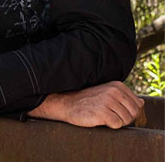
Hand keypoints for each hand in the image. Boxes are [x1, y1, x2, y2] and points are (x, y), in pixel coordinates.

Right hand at [28, 81, 143, 128]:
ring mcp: (108, 101)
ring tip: (104, 116)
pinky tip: (99, 119)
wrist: (68, 103)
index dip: (129, 112)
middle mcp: (114, 91)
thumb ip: (125, 97)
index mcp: (117, 85)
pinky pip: (117, 125)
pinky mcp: (102, 112)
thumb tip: (142, 102)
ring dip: (116, 122)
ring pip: (126, 120)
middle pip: (133, 113)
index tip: (116, 110)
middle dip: (125, 118)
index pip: (137, 104)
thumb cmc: (89, 100)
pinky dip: (110, 125)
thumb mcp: (108, 93)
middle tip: (110, 115)